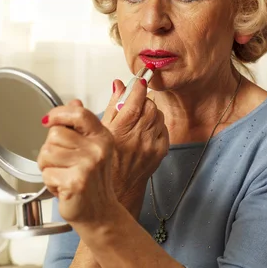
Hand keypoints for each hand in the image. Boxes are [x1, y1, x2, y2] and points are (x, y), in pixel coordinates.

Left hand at [37, 100, 118, 223]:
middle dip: (50, 150)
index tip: (49, 120)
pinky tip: (63, 187)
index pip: (79, 113)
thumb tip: (74, 102)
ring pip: (47, 153)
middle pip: (55, 133)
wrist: (100, 213)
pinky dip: (49, 183)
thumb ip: (80, 125)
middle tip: (62, 164)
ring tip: (63, 175)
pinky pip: (47, 173)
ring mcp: (88, 165)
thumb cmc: (93, 183)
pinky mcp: (75, 181)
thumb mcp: (91, 149)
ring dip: (48, 167)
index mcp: (102, 137)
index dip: (59, 113)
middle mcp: (97, 149)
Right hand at [101, 78, 169, 212]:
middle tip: (137, 100)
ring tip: (140, 116)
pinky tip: (147, 129)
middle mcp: (138, 137)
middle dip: (144, 99)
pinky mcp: (161, 151)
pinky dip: (157, 124)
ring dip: (151, 111)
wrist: (119, 187)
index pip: (136, 100)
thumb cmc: (107, 160)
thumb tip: (119, 85)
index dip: (138, 87)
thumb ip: (112, 105)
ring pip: (158, 115)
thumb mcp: (102, 130)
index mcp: (121, 130)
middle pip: (150, 105)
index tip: (139, 80)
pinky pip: (164, 128)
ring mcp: (151, 145)